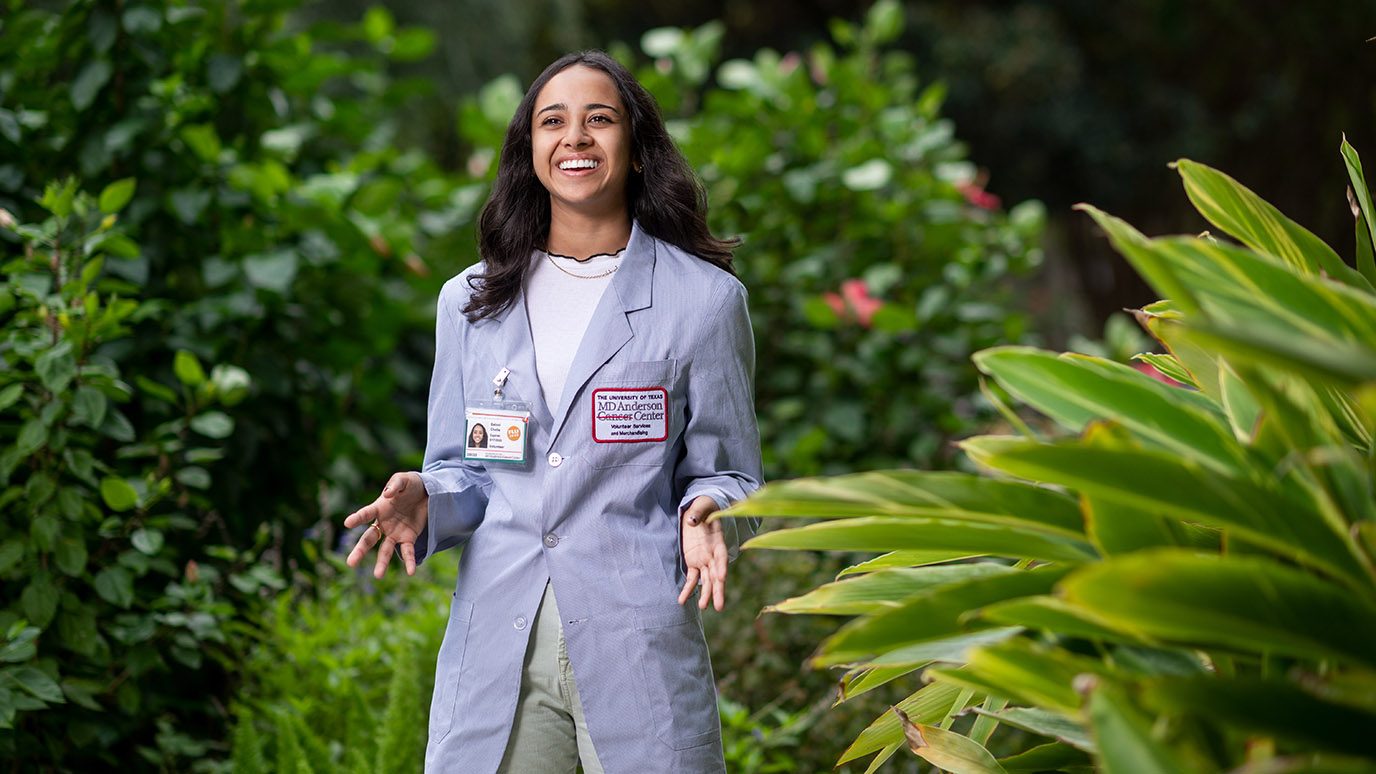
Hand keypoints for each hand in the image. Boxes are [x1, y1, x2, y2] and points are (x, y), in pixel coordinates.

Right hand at [343, 472, 427, 578]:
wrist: (427, 491)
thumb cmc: (410, 484)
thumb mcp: (403, 479)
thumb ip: (395, 484)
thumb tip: (387, 494)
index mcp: (379, 508)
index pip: (366, 514)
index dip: (357, 518)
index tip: (347, 523)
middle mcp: (383, 523)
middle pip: (369, 539)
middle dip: (360, 551)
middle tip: (350, 563)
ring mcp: (395, 533)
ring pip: (385, 550)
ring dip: (382, 563)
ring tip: (378, 576)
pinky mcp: (408, 538)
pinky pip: (408, 552)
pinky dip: (409, 562)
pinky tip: (410, 572)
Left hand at [677, 495, 728, 611]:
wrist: (699, 510)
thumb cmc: (703, 506)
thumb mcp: (702, 506)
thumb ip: (698, 514)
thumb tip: (692, 521)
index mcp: (718, 541)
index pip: (721, 556)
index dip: (722, 567)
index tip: (722, 577)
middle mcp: (713, 554)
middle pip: (717, 575)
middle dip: (717, 590)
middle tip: (719, 606)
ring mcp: (703, 560)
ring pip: (707, 580)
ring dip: (705, 594)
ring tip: (703, 607)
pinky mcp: (693, 563)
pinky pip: (691, 578)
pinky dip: (688, 589)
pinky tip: (682, 600)